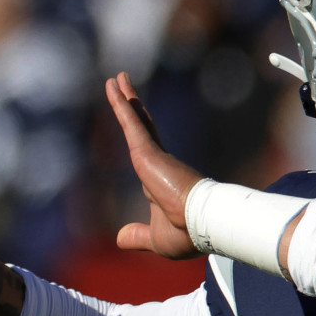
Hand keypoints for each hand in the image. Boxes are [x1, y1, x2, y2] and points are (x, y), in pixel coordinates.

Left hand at [105, 72, 203, 259]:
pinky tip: (114, 87)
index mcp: (160, 181)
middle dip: (133, 106)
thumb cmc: (186, 234)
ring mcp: (154, 156)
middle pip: (142, 127)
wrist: (201, 225)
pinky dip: (121, 104)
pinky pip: (131, 123)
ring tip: (117, 78)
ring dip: (125, 97)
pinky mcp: (148, 153)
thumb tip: (119, 238)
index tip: (134, 117)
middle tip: (124, 86)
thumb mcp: (155, 238)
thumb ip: (137, 235)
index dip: (140, 131)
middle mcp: (158, 163)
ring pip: (136, 120)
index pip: (147, 149)